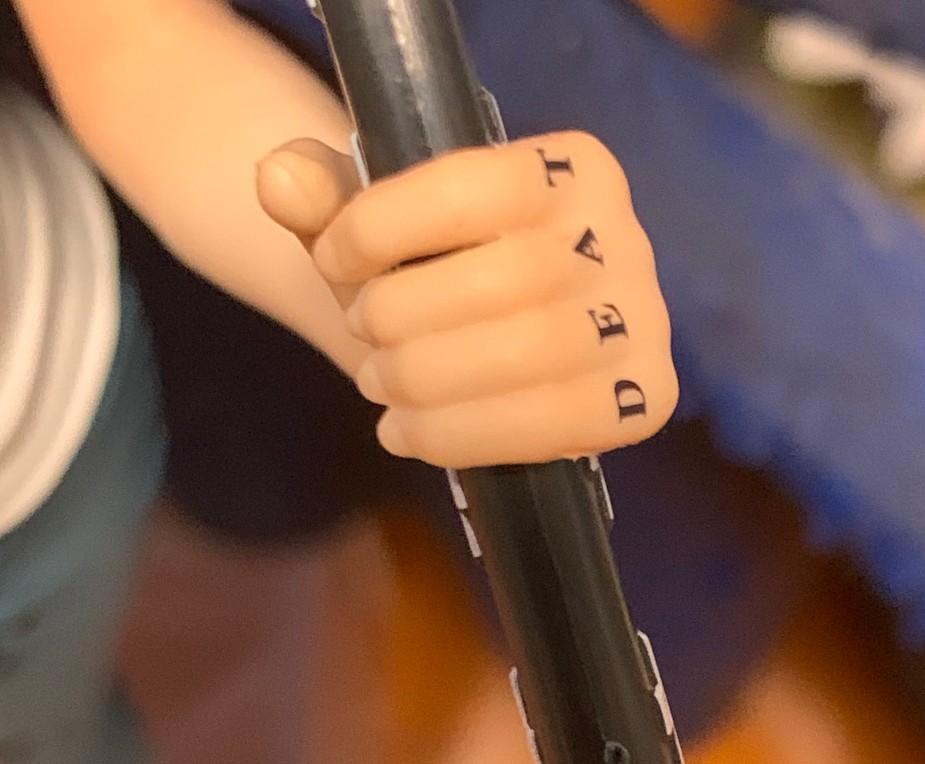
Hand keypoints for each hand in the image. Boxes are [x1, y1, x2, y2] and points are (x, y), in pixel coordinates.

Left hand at [256, 131, 678, 467]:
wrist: (491, 343)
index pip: (469, 187)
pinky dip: (466, 436)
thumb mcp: (376, 230)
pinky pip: (556, 425)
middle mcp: (622, 235)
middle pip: (506, 281)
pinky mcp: (645, 398)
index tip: (330, 260)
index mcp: (569, 167)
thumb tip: (278, 176)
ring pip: (532, 354)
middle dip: (405, 322)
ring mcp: (645, 321)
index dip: (380, 227)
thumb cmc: (433, 274)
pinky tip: (412, 434)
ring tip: (381, 391)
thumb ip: (323, 197)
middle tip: (363, 345)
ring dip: (430, 382)